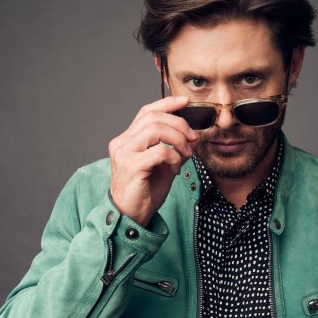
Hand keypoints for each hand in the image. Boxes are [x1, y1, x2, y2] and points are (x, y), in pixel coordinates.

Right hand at [109, 96, 199, 226]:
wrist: (131, 216)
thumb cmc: (145, 192)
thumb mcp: (164, 166)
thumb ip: (176, 149)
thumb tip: (195, 136)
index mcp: (128, 139)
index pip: (147, 112)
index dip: (167, 103)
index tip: (185, 101)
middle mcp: (122, 142)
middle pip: (154, 117)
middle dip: (179, 125)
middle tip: (192, 139)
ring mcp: (124, 153)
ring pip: (156, 130)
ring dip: (178, 140)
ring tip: (185, 155)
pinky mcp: (131, 166)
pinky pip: (159, 151)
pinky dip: (173, 158)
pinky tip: (174, 169)